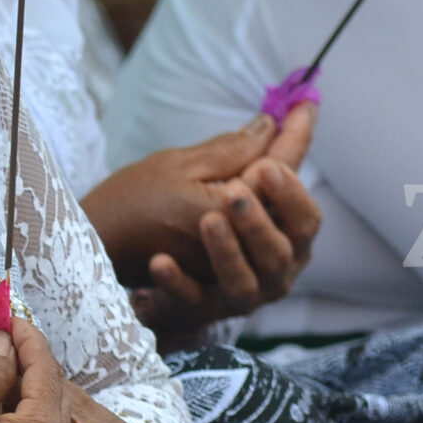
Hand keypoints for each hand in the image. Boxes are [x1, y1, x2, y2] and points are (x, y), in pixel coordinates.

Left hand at [85, 106, 319, 339]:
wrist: (118, 248)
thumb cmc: (165, 200)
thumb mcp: (203, 170)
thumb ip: (247, 151)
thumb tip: (285, 114)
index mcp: (279, 231)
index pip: (304, 217)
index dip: (293, 192)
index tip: (268, 165)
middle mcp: (267, 267)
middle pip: (283, 252)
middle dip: (261, 224)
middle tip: (235, 194)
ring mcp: (235, 293)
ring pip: (246, 283)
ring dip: (228, 252)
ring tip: (207, 221)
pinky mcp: (197, 309)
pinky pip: (193, 302)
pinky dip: (178, 284)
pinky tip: (159, 263)